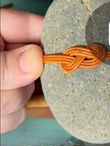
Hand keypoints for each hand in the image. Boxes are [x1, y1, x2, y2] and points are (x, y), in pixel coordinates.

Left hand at [0, 9, 43, 132]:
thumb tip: (39, 60)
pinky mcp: (3, 105)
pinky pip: (18, 115)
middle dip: (15, 84)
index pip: (36, 27)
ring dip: (5, 105)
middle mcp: (6, 52)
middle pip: (37, 68)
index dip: (53, 41)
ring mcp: (6, 80)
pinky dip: (3, 119)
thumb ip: (2, 64)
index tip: (67, 57)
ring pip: (27, 95)